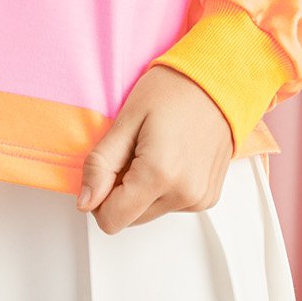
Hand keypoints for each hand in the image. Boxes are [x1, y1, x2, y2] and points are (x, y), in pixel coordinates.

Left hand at [76, 65, 232, 231]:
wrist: (216, 80)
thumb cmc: (173, 90)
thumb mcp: (126, 118)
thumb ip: (101, 164)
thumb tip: (85, 201)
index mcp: (159, 174)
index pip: (112, 220)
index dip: (99, 196)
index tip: (106, 169)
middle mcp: (183, 194)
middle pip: (130, 219)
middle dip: (122, 190)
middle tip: (132, 150)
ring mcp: (199, 198)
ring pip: (149, 212)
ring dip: (142, 188)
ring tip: (154, 149)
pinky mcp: (207, 197)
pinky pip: (171, 205)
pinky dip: (163, 186)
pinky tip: (170, 156)